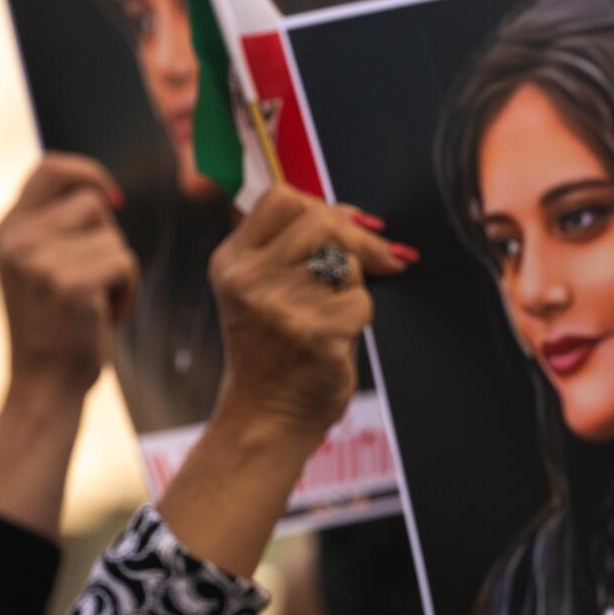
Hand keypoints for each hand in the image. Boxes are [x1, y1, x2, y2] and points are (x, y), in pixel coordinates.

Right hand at [0, 154, 136, 402]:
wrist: (43, 385)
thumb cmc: (55, 326)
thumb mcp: (37, 267)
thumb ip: (53, 227)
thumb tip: (102, 190)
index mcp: (7, 230)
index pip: (50, 168)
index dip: (88, 173)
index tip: (113, 199)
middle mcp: (16, 240)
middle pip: (93, 202)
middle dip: (108, 238)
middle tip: (91, 281)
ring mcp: (39, 261)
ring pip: (114, 237)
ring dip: (120, 270)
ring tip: (96, 301)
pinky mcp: (69, 284)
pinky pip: (124, 262)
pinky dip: (128, 290)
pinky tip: (105, 315)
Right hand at [206, 184, 410, 448]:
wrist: (265, 417)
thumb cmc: (274, 351)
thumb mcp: (260, 290)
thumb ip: (292, 248)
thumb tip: (363, 218)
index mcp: (233, 261)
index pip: (282, 198)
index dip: (322, 207)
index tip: (343, 229)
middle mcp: (250, 278)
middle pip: (322, 220)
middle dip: (358, 240)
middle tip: (380, 261)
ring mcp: (280, 306)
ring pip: (347, 262)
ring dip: (355, 286)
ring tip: (331, 316)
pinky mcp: (314, 333)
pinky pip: (360, 302)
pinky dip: (359, 319)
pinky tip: (336, 341)